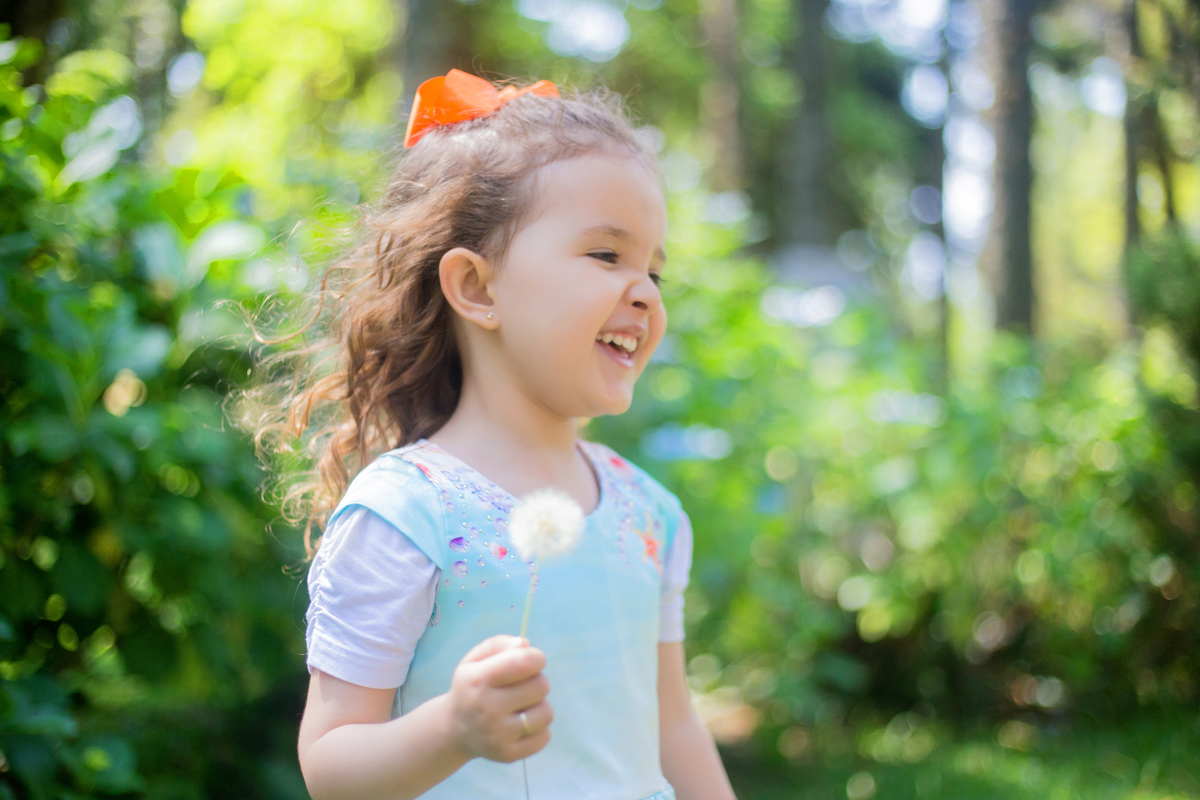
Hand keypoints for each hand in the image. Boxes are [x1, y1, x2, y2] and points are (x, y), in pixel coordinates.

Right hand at [446, 635, 552, 762]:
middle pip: (541, 686)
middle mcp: (487, 708)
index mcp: (478, 679)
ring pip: (546, 713)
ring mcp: (498, 735)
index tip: (533, 660)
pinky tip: (522, 724)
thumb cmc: (471, 687)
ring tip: (523, 705)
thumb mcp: (474, 659)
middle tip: (523, 686)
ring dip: (539, 705)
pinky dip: (539, 728)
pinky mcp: (508, 754)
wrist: (454, 729)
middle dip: (537, 681)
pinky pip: (545, 737)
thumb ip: (499, 644)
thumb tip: (525, 644)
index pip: (523, 662)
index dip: (537, 657)